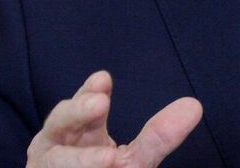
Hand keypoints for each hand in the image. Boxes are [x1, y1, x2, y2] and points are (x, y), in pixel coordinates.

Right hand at [26, 71, 203, 167]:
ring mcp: (46, 165)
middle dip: (77, 112)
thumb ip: (157, 138)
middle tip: (99, 104)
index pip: (79, 105)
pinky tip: (106, 165)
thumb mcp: (135, 160)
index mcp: (75, 131)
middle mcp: (55, 145)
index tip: (103, 79)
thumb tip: (194, 106)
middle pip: (59, 122)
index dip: (88, 92)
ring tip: (111, 159)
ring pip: (56, 159)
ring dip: (82, 159)